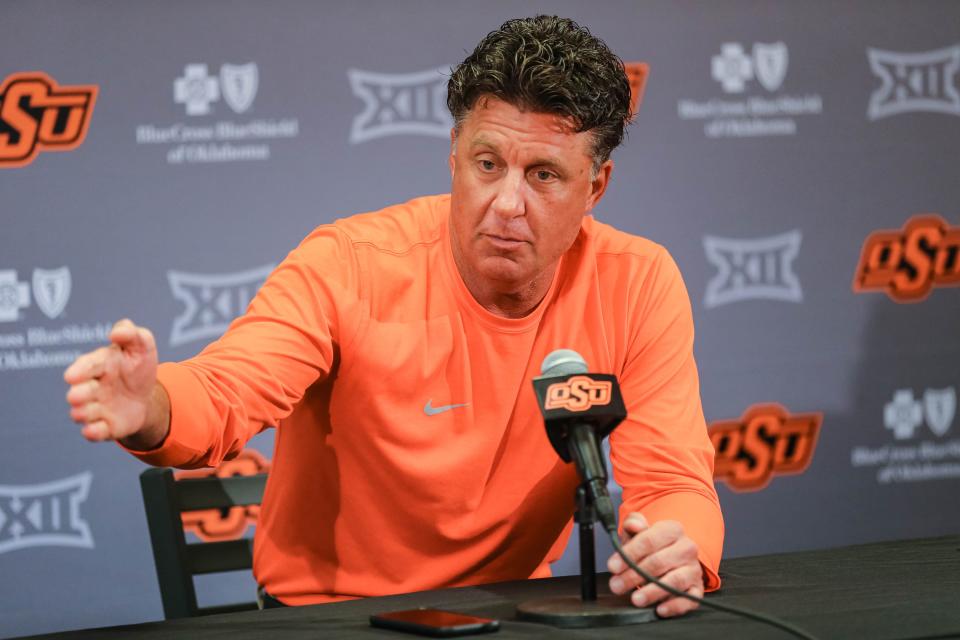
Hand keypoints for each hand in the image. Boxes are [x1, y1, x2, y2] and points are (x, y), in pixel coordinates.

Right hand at [64, 318, 164, 444]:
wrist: (147, 395)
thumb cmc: (137, 367)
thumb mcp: (141, 346)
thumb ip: (131, 333)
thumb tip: (116, 333)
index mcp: (98, 365)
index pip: (85, 366)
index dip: (79, 371)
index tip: (72, 376)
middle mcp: (91, 388)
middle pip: (77, 393)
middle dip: (78, 394)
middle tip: (84, 393)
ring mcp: (95, 408)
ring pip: (80, 414)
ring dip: (85, 412)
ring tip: (97, 408)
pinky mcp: (103, 426)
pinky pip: (92, 433)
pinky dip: (93, 432)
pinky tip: (97, 429)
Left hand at [607, 513, 703, 617]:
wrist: (671, 559)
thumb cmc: (651, 546)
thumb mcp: (638, 533)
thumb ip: (633, 524)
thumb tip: (633, 525)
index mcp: (673, 529)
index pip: (649, 540)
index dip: (629, 554)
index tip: (613, 566)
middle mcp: (686, 548)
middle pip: (659, 562)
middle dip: (634, 576)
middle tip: (617, 585)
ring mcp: (694, 569)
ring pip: (674, 581)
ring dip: (652, 592)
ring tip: (636, 599)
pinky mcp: (697, 589)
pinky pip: (689, 599)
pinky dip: (674, 606)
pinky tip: (660, 609)